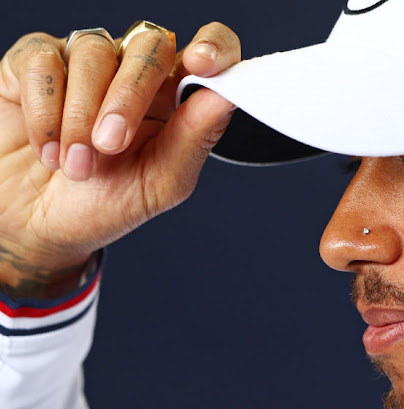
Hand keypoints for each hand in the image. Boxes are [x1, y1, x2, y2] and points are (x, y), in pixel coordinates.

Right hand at [0, 22, 240, 298]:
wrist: (40, 225)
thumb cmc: (107, 203)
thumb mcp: (160, 182)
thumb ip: (195, 139)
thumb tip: (225, 98)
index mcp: (175, 97)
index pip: (208, 52)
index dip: (212, 46)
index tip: (204, 64)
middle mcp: (133, 70)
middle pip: (149, 45)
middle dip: (131, 95)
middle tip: (111, 144)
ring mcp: (85, 61)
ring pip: (93, 51)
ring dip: (81, 117)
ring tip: (77, 166)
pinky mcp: (34, 62)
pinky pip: (44, 62)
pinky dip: (45, 111)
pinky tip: (48, 150)